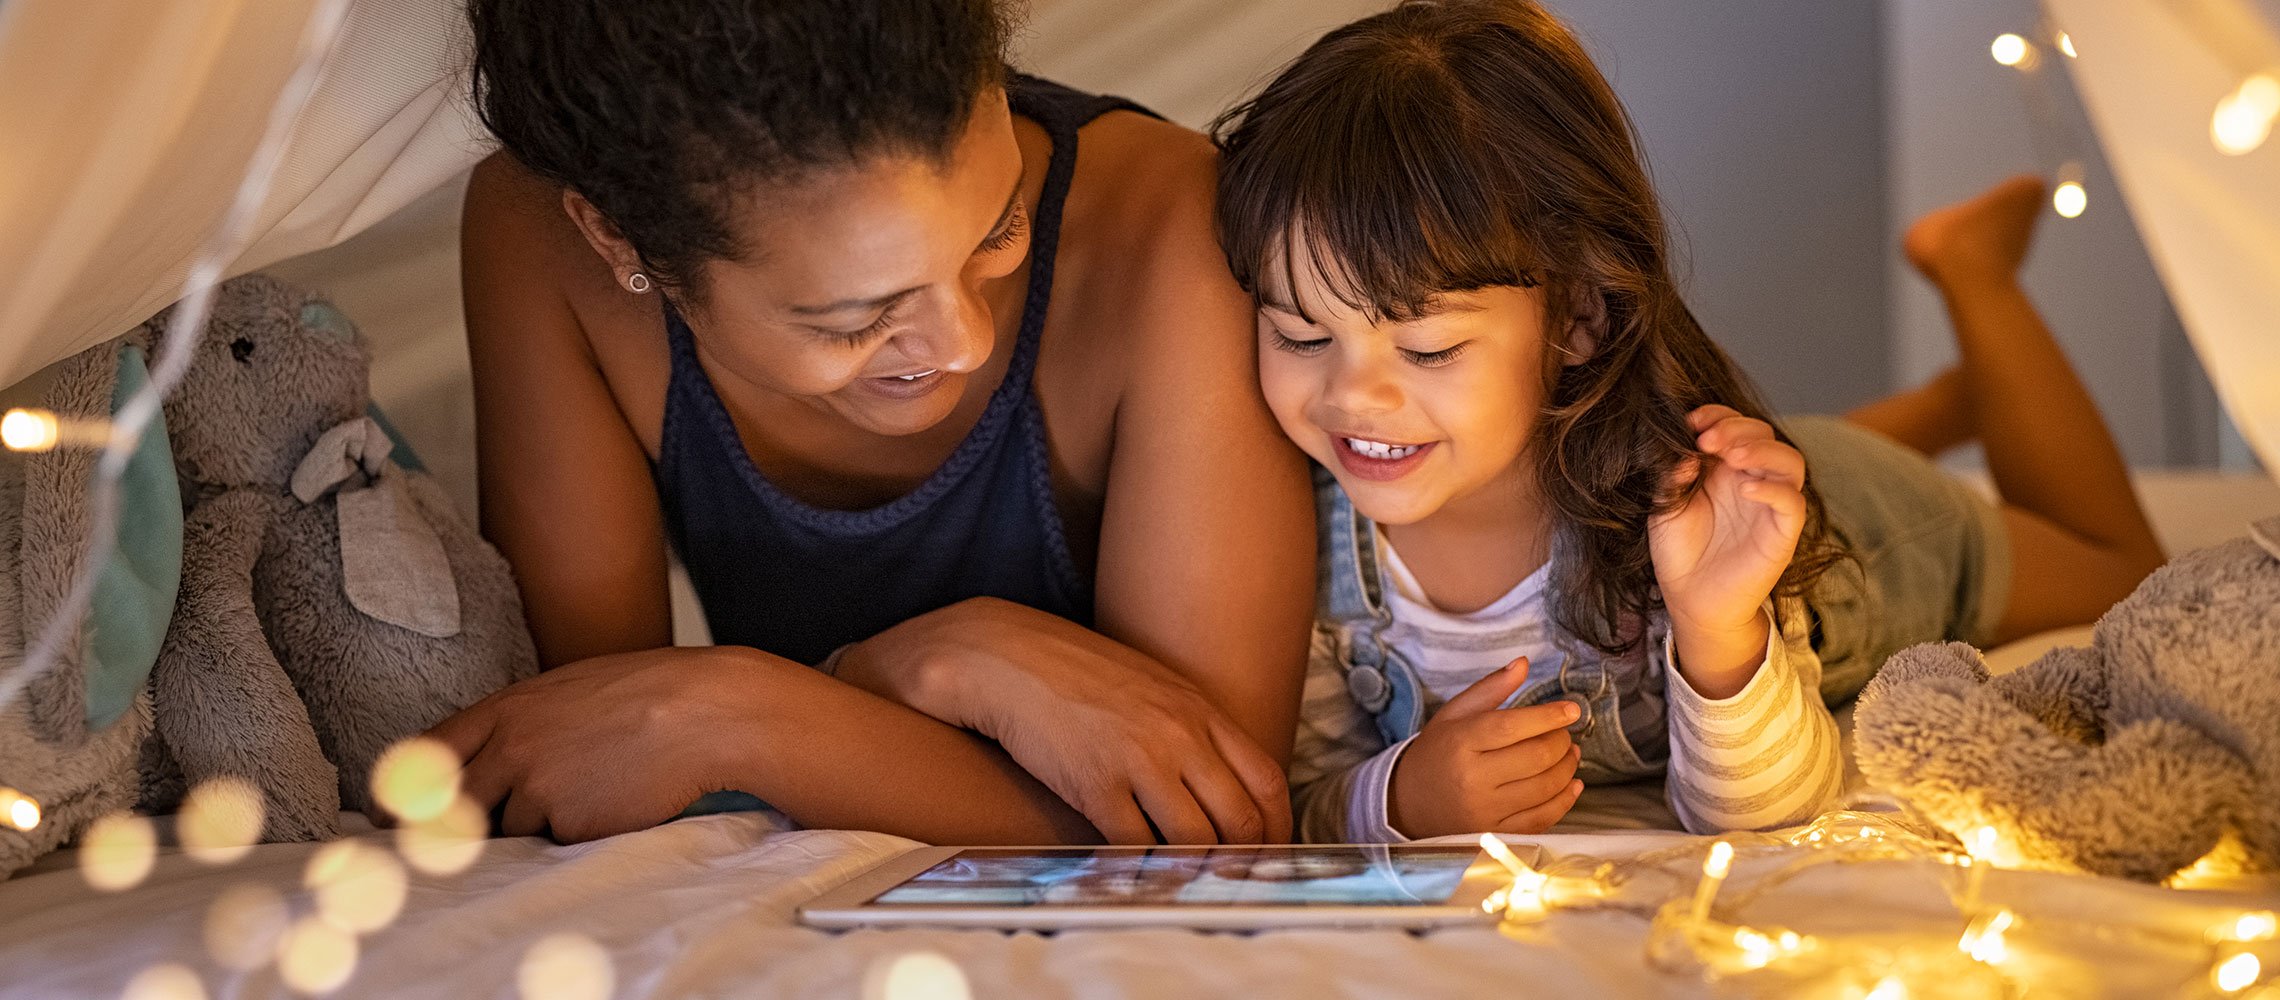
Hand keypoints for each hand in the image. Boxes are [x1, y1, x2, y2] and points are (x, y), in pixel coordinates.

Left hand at [421, 647, 764, 841]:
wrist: (706, 713)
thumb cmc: (648, 692)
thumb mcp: (569, 689)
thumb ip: (521, 722)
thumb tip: (490, 759)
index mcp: (506, 709)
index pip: (430, 755)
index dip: (408, 790)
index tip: (395, 813)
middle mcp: (510, 748)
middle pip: (456, 805)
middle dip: (464, 822)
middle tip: (478, 829)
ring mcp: (537, 789)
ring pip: (512, 830)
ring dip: (538, 823)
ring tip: (590, 789)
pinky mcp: (569, 824)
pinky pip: (556, 843)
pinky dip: (576, 833)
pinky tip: (611, 802)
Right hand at [833, 597, 1289, 844]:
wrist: (1005, 657)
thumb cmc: (1077, 676)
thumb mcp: (1150, 688)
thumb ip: (1190, 730)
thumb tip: (1219, 785)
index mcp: (1200, 709)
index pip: (1267, 780)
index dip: (1278, 828)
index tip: (1270, 854)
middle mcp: (1180, 734)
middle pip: (1241, 819)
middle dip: (1245, 862)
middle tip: (1235, 885)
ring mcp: (1140, 760)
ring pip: (1195, 842)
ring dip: (1196, 873)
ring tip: (1189, 888)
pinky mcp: (1095, 785)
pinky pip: (1135, 848)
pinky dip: (1143, 873)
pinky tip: (1140, 881)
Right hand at [1388, 658, 1585, 838]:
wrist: (1409, 803)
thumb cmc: (1437, 753)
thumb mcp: (1454, 714)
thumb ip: (1490, 688)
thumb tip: (1524, 663)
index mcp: (1461, 742)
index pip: (1513, 726)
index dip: (1549, 717)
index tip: (1572, 710)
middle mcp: (1473, 778)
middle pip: (1536, 757)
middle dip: (1561, 741)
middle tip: (1564, 733)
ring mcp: (1485, 810)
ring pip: (1545, 787)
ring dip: (1568, 767)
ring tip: (1570, 753)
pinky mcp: (1496, 832)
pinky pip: (1542, 818)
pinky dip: (1564, 799)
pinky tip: (1572, 784)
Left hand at [1649, 405, 1802, 685]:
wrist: (1689, 598)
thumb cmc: (1678, 550)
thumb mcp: (1666, 505)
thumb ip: (1673, 476)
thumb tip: (1685, 450)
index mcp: (1725, 468)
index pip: (1737, 425)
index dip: (1719, 415)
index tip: (1692, 420)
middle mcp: (1752, 480)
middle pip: (1765, 435)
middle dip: (1737, 428)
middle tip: (1707, 439)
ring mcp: (1770, 505)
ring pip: (1790, 462)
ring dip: (1762, 450)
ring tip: (1731, 455)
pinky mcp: (1782, 533)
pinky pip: (1792, 504)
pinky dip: (1775, 490)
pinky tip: (1746, 488)